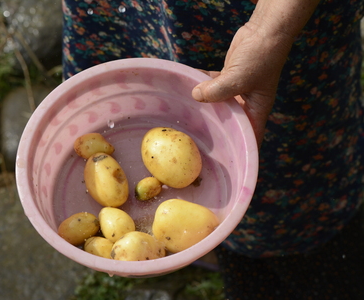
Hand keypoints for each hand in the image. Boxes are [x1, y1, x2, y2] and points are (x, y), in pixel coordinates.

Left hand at [192, 0, 318, 146]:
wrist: (265, 31)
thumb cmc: (262, 57)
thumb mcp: (240, 78)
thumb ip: (218, 90)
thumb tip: (195, 96)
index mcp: (256, 110)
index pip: (250, 137)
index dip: (240, 150)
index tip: (225, 161)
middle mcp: (246, 104)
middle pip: (229, 122)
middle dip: (215, 129)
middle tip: (196, 139)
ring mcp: (236, 90)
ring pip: (217, 103)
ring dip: (204, 105)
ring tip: (186, 115)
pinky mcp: (227, 77)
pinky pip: (212, 86)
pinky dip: (202, 85)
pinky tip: (188, 86)